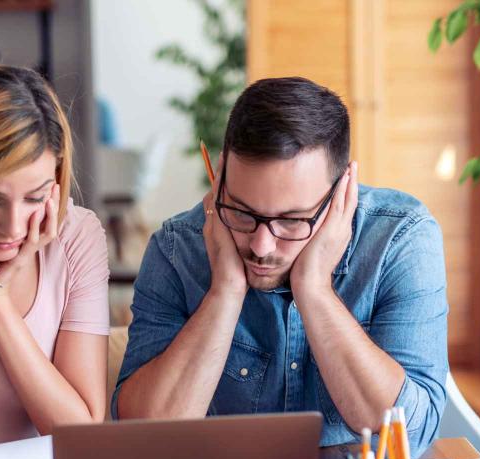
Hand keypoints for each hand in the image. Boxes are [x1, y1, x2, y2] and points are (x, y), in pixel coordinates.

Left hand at [0, 183, 60, 300]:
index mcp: (27, 239)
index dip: (48, 202)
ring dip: (49, 215)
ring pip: (48, 232)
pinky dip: (36, 227)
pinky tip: (35, 213)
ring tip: (49, 199)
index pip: (44, 217)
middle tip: (55, 185)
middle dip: (54, 203)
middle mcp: (32, 245)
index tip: (50, 184)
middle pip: (52, 222)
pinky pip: (33, 241)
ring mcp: (29, 252)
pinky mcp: (22, 258)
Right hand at [203, 153, 247, 299]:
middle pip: (216, 188)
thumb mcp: (247, 251)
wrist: (230, 288)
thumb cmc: (242, 274)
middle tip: (230, 150)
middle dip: (222, 170)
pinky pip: (217, 197)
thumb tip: (266, 229)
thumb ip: (252, 237)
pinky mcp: (215, 225)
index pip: (222, 196)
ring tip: (228, 153)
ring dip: (221, 171)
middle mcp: (214, 222)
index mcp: (220, 227)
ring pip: (215, 189)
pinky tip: (228, 170)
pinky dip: (221, 182)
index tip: (235, 163)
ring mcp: (212, 223)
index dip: (227, 179)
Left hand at [290, 161, 358, 298]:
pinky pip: (339, 205)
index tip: (347, 178)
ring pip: (348, 199)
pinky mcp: (331, 229)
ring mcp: (339, 229)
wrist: (310, 284)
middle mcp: (343, 229)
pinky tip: (343, 177)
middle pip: (351, 200)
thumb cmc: (307, 271)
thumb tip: (304, 230)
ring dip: (349, 181)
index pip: (346, 208)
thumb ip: (312, 237)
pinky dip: (342, 190)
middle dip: (352, 182)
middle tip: (353, 164)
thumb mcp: (312, 249)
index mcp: (340, 234)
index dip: (347, 192)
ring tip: (351, 165)